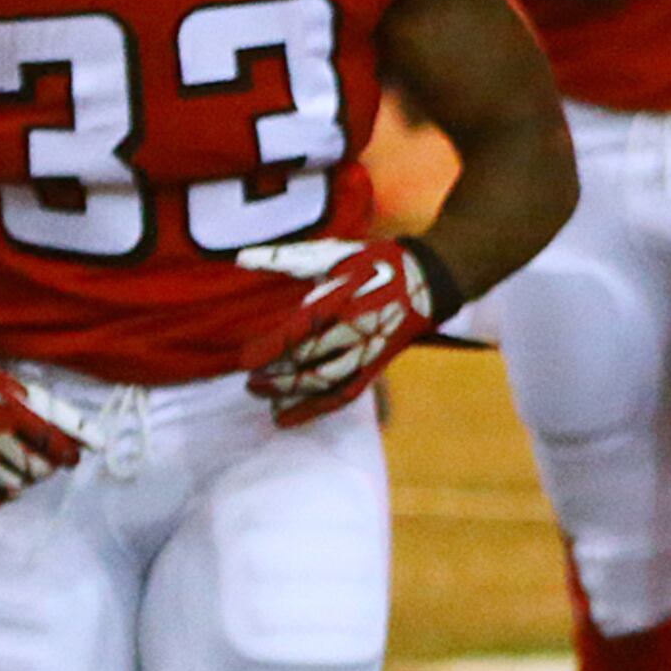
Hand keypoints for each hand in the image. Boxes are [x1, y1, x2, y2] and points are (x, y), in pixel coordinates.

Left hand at [249, 238, 459, 424]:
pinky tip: (284, 417)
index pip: (301, 331)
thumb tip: (241, 259)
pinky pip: (343, 395)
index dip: (270, 349)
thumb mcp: (333, 254)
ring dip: (291, 393)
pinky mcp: (375, 367)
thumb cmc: (375, 263)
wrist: (429, 282)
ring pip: (326, 382)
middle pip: (311, 361)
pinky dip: (312, 409)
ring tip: (263, 394)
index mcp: (345, 300)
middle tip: (250, 379)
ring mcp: (368, 352)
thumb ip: (285, 259)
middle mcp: (356, 331)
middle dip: (276, 375)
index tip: (243, 360)